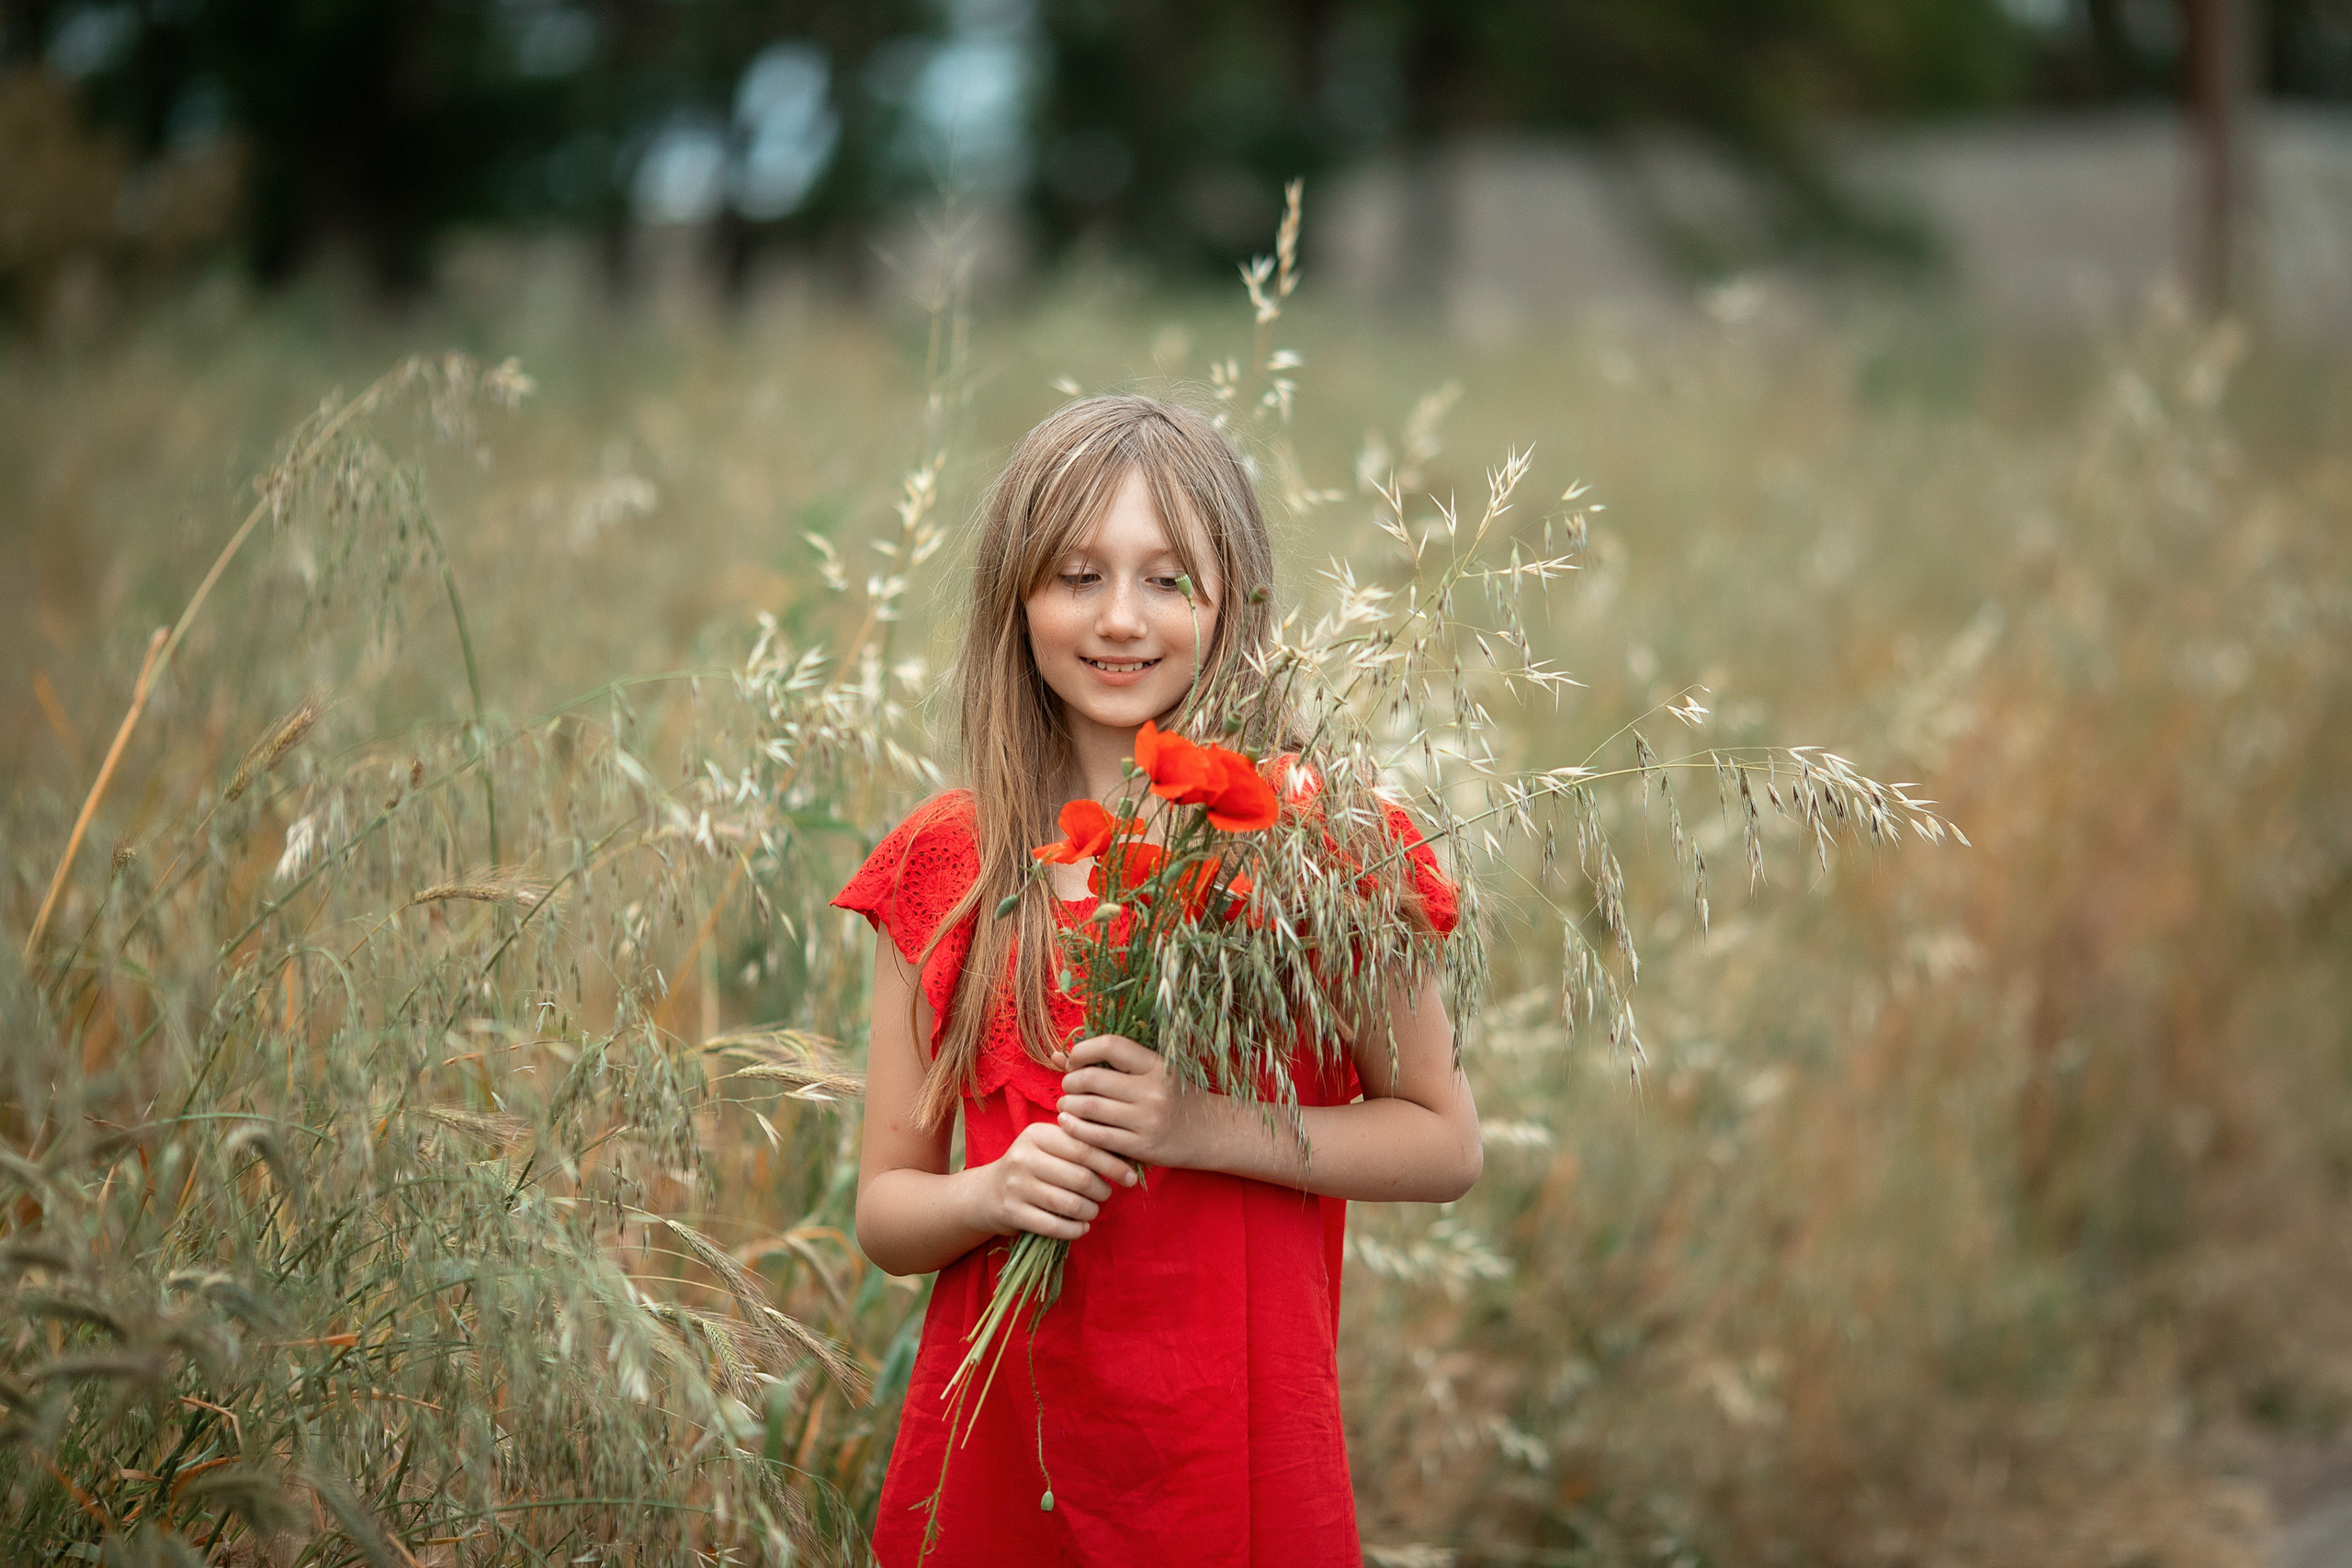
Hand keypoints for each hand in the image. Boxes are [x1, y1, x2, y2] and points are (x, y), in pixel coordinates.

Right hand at [964, 1117, 1138, 1241]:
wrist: (986, 1193)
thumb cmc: (1032, 1168)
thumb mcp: (1049, 1147)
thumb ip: (1081, 1145)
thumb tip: (1128, 1152)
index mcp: (1037, 1134)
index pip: (1084, 1147)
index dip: (1113, 1164)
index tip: (1131, 1176)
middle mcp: (1023, 1156)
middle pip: (1079, 1177)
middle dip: (1102, 1190)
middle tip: (1107, 1194)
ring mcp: (1015, 1185)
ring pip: (1068, 1203)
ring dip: (1089, 1211)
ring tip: (1093, 1211)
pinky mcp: (1011, 1212)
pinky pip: (1053, 1226)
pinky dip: (1074, 1230)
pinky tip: (1081, 1228)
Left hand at [1055, 1033, 1218, 1170]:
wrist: (1212, 1132)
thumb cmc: (1175, 1097)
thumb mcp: (1151, 1072)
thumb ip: (1108, 1063)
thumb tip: (1056, 1055)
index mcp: (1157, 1065)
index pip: (1111, 1045)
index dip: (1083, 1050)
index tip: (1075, 1060)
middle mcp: (1153, 1090)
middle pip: (1093, 1078)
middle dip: (1071, 1081)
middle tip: (1068, 1086)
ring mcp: (1148, 1120)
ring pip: (1091, 1108)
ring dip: (1068, 1105)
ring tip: (1066, 1104)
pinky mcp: (1143, 1147)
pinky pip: (1097, 1137)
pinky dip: (1075, 1129)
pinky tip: (1068, 1123)